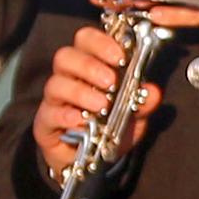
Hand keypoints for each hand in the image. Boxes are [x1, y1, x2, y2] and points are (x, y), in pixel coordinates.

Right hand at [34, 24, 158, 171]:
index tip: (120, 56)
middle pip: (65, 57)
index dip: (100, 43)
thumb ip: (143, 102)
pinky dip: (67, 116)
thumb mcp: (134, 115)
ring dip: (81, 92)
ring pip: (55, 84)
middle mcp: (67, 78)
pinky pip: (50, 114)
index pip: (85, 40)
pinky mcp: (45, 122)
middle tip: (111, 82)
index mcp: (88, 66)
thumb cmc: (110, 127)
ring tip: (102, 105)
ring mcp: (54, 100)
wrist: (91, 159)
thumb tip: (153, 91)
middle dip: (89, 66)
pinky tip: (82, 122)